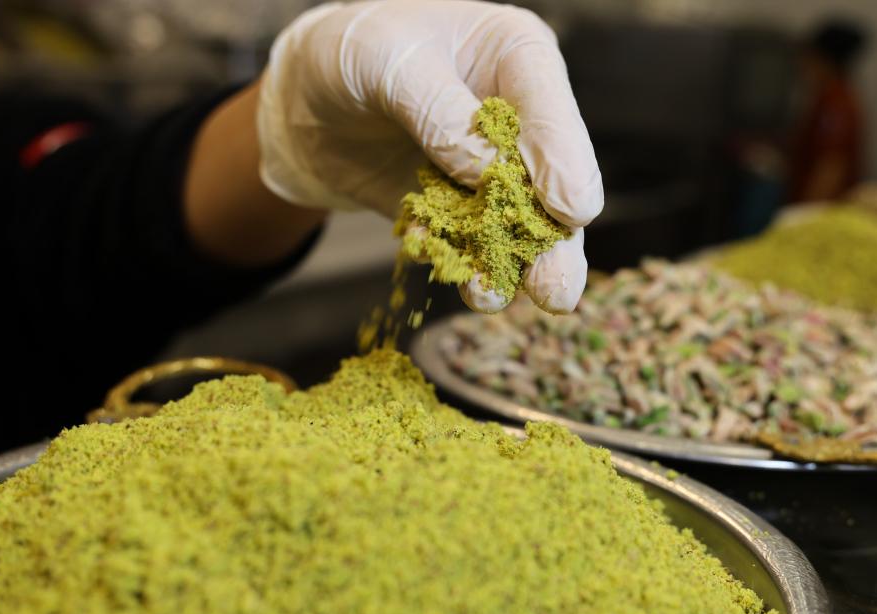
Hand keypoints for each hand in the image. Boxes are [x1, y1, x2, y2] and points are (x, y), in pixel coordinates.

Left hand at [258, 0, 602, 312]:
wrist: (306, 95)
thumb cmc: (353, 52)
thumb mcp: (385, 64)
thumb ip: (439, 112)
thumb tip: (489, 174)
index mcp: (519, 58)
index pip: (552, 114)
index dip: (564, 163)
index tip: (570, 211)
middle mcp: (518, 118)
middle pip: (551, 183)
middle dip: (552, 240)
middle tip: (556, 290)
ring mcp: (491, 170)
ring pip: (515, 226)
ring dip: (507, 266)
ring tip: (489, 298)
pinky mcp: (458, 209)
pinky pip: (464, 242)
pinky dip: (455, 260)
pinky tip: (448, 273)